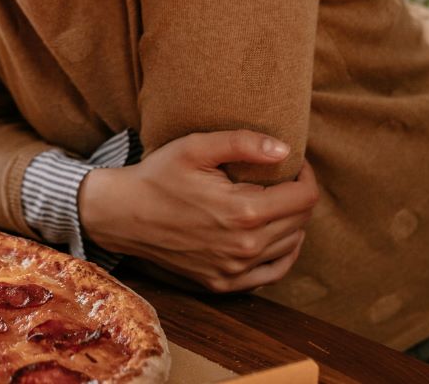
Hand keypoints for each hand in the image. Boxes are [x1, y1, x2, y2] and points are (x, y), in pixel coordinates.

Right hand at [78, 130, 318, 292]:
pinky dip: (284, 253)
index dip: (306, 175)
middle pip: (301, 221)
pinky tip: (277, 236)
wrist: (122, 214)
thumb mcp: (196, 147)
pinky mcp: (223, 283)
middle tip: (284, 177)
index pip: (304, 198)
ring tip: (277, 200)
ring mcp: (234, 270)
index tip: (295, 163)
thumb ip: (242, 143)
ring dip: (293, 222)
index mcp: (243, 212)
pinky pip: (272, 273)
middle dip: (299, 195)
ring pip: (291, 246)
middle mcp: (244, 246)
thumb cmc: (158, 176)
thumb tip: (285, 149)